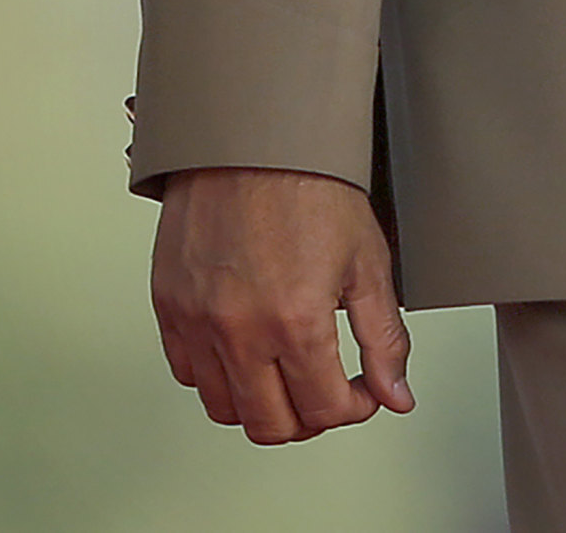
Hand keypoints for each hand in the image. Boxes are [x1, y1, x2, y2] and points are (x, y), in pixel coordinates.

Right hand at [149, 166, 415, 442]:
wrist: (253, 138)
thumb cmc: (309, 185)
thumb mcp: (368, 262)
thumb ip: (383, 339)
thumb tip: (396, 394)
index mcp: (296, 320)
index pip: (324, 411)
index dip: (354, 409)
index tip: (361, 390)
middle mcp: (240, 329)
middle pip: (271, 425)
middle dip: (310, 418)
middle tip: (327, 390)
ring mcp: (197, 321)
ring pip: (224, 409)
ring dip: (262, 404)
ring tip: (287, 374)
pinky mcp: (169, 306)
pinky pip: (186, 373)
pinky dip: (216, 376)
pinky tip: (245, 351)